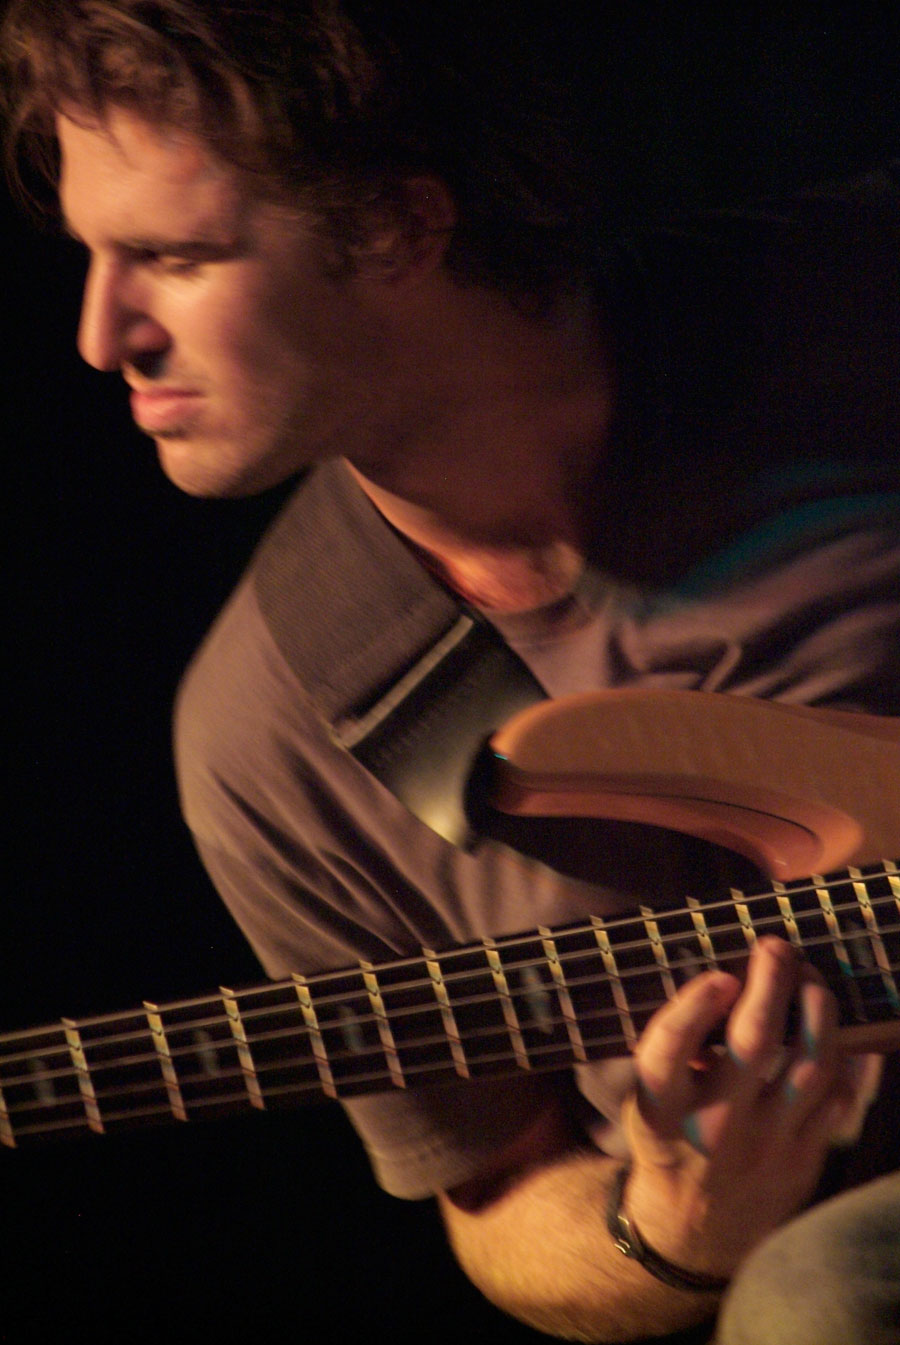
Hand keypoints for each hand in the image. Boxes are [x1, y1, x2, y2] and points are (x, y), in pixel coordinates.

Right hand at [621, 937, 877, 1277]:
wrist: (693, 1229)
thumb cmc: (670, 1140)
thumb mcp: (648, 1101)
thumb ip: (674, 1054)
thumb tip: (721, 984)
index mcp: (661, 1109)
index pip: (671, 1049)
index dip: (695, 1006)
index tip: (719, 976)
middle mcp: (714, 1127)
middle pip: (753, 1043)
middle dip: (770, 982)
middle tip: (775, 946)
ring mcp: (766, 1145)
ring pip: (810, 1064)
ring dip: (817, 1008)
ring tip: (810, 977)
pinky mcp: (804, 1159)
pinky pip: (840, 1097)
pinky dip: (847, 1054)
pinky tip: (836, 1025)